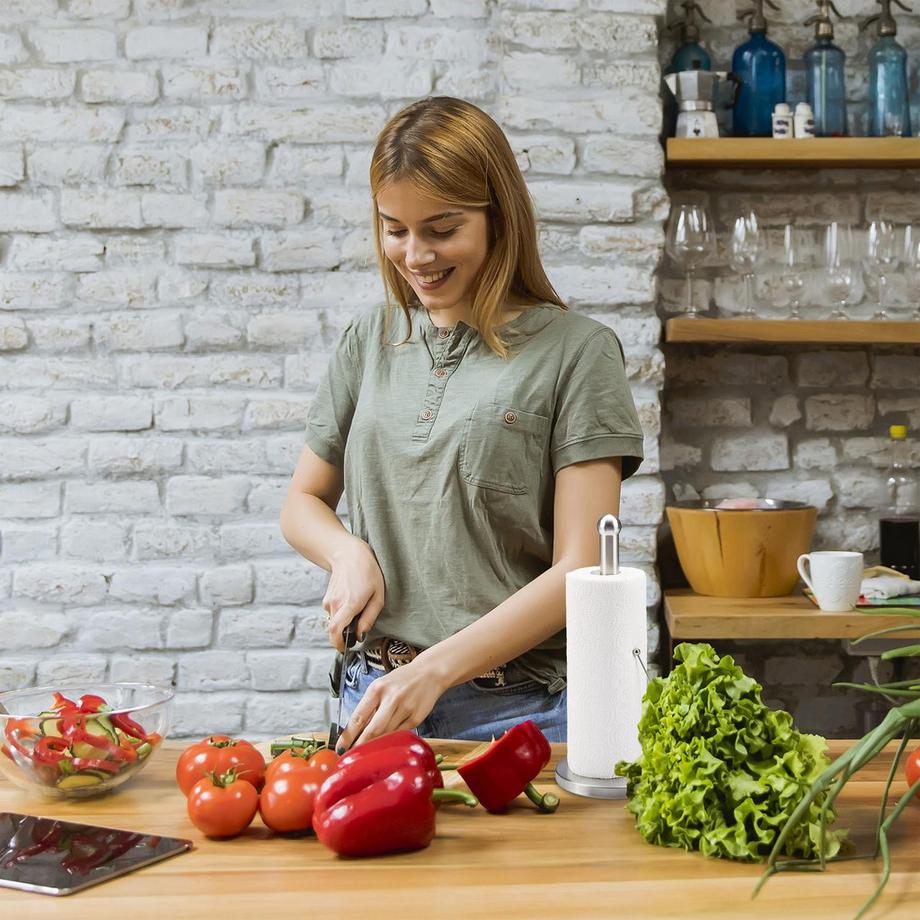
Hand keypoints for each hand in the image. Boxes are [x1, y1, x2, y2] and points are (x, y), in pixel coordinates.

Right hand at [323, 536, 384, 652]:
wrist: (348, 554)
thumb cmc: (367, 572)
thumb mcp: (378, 596)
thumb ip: (369, 618)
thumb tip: (360, 634)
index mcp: (350, 604)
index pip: (336, 631)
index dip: (338, 644)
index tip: (345, 648)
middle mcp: (335, 604)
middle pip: (335, 629)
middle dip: (344, 634)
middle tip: (357, 629)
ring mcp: (328, 601)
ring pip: (334, 621)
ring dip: (344, 622)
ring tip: (358, 607)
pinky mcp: (326, 598)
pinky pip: (333, 613)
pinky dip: (341, 614)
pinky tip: (351, 601)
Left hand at [335, 659, 446, 751]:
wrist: (430, 673)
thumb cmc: (401, 680)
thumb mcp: (381, 686)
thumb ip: (370, 706)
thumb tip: (355, 731)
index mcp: (377, 689)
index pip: (358, 717)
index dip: (348, 735)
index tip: (340, 747)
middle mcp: (391, 698)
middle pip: (372, 730)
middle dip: (360, 746)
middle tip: (352, 756)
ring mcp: (405, 709)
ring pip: (386, 735)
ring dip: (375, 745)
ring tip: (367, 752)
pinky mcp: (416, 718)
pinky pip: (399, 735)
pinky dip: (391, 740)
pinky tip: (387, 743)